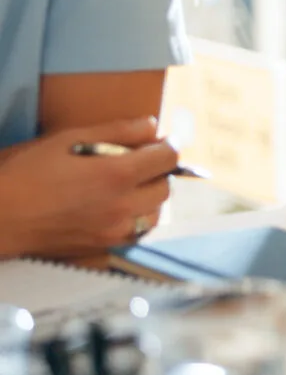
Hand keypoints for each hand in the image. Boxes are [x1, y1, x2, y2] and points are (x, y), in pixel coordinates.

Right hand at [0, 118, 177, 257]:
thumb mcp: (69, 139)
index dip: (165, 146)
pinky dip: (136, 219)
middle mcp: (123, 206)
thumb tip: (152, 126)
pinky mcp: (102, 248)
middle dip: (157, 172)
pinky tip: (116, 209)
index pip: (168, 158)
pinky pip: (136, 234)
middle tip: (137, 163)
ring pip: (155, 214)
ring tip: (126, 187)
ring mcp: (114, 231)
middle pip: (165, 187)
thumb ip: (117, 131)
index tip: (155, 142)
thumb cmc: (26, 172)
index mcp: (118, 174)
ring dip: (149, 198)